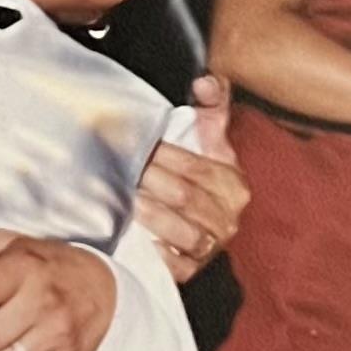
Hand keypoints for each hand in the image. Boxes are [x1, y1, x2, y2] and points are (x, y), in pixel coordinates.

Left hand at [134, 75, 249, 283]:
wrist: (206, 226)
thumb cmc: (203, 177)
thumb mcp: (212, 140)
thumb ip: (212, 106)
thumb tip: (204, 81)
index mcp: (233, 184)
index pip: (196, 167)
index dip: (165, 156)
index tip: (136, 146)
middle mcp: (227, 217)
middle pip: (185, 197)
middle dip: (150, 181)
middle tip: (118, 169)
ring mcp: (211, 246)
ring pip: (182, 230)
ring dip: (150, 215)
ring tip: (121, 199)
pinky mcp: (192, 270)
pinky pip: (176, 266)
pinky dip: (157, 254)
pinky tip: (135, 239)